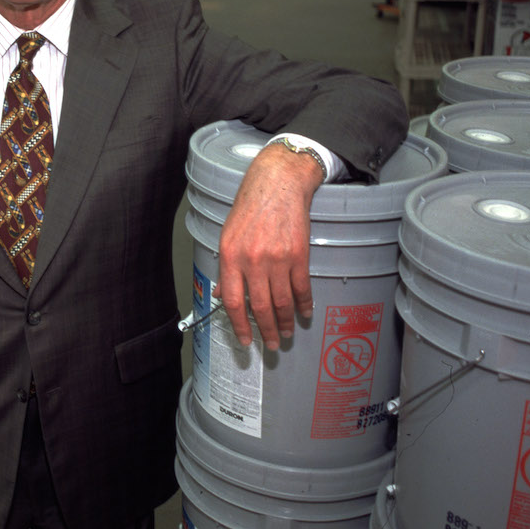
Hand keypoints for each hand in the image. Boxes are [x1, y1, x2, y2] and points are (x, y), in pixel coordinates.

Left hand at [216, 143, 321, 350]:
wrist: (277, 184)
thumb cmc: (250, 207)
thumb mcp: (228, 235)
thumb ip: (228, 267)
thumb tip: (224, 295)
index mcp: (231, 257)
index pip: (233, 301)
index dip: (239, 325)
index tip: (244, 340)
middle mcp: (253, 261)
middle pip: (259, 306)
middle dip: (266, 330)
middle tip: (271, 344)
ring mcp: (277, 259)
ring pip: (282, 301)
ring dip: (285, 322)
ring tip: (286, 333)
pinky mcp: (298, 255)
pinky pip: (301, 287)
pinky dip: (304, 304)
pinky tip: (304, 313)